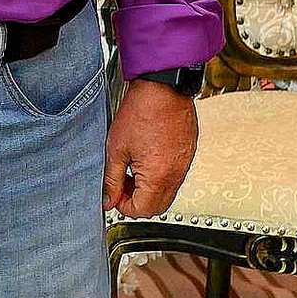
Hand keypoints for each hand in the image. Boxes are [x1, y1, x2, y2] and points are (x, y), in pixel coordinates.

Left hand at [103, 79, 198, 219]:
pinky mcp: (188, 154)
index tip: (115, 193)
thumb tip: (108, 200)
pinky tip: (147, 158)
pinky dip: (160, 176)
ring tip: (134, 168)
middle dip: (137, 201)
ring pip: (167, 192)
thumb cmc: (141, 111)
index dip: (124, 206)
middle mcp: (175, 174)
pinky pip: (175, 176)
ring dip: (149, 189)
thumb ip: (112, 180)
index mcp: (157, 176)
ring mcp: (184, 164)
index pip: (142, 210)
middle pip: (157, 207)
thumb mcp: (116, 149)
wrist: (163, 87)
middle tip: (123, 184)